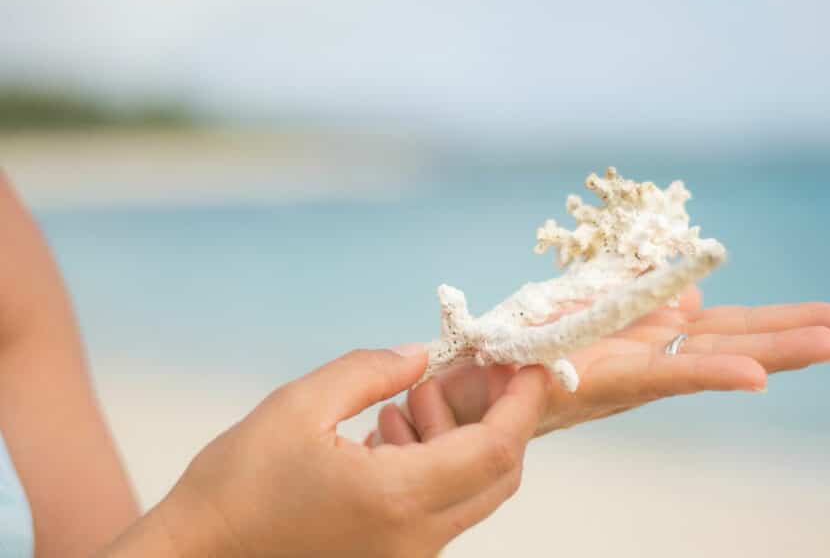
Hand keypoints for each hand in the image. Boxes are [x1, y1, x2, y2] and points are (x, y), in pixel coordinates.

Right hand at [101, 348, 548, 557]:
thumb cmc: (235, 486)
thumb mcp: (298, 406)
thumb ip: (370, 371)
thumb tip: (421, 355)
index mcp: (396, 499)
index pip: (494, 448)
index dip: (522, 402)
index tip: (529, 364)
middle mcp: (413, 540)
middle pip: (497, 477)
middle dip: (502, 418)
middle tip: (481, 373)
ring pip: (469, 495)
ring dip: (458, 440)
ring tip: (409, 400)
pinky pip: (437, 513)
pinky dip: (433, 468)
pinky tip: (388, 434)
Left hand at [374, 289, 829, 442]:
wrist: (454, 379)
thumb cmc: (515, 346)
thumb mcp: (584, 310)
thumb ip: (637, 303)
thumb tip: (690, 300)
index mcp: (644, 338)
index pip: (725, 327)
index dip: (781, 322)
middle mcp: (647, 357)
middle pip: (737, 339)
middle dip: (802, 332)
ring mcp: (629, 367)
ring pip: (713, 355)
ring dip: (778, 347)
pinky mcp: (597, 376)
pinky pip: (659, 375)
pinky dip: (707, 374)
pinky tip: (756, 376)